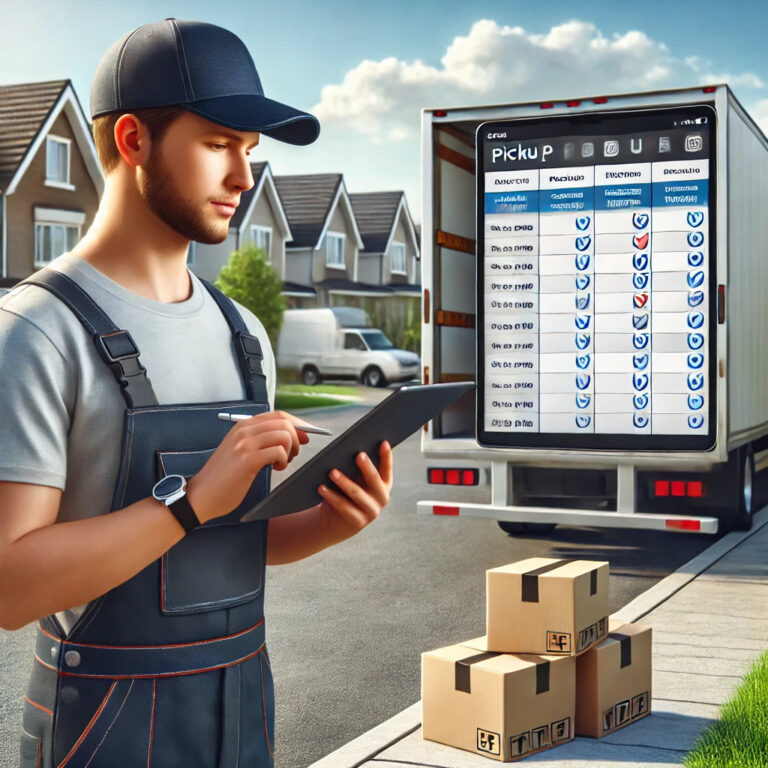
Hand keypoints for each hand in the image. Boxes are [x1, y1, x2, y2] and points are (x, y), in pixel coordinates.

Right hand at [187, 411, 310, 523]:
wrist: (200, 495)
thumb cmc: (224, 477)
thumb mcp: (241, 451)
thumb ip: (262, 440)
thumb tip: (296, 434)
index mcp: (243, 426)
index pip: (279, 415)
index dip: (297, 424)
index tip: (306, 436)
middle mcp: (244, 430)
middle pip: (284, 422)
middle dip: (297, 438)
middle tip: (293, 454)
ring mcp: (245, 443)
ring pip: (284, 435)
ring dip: (290, 450)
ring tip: (281, 463)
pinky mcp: (248, 459)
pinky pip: (279, 451)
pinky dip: (284, 460)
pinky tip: (275, 468)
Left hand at [316, 441, 393, 541]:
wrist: (334, 523)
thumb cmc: (344, 494)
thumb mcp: (353, 481)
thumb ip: (355, 469)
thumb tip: (349, 450)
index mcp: (383, 485)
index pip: (386, 468)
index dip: (386, 456)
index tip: (383, 442)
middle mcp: (381, 498)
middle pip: (374, 479)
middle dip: (367, 466)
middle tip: (358, 455)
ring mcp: (371, 512)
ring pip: (356, 493)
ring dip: (344, 481)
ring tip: (332, 472)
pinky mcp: (357, 523)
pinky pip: (343, 506)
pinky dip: (331, 496)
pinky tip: (322, 488)